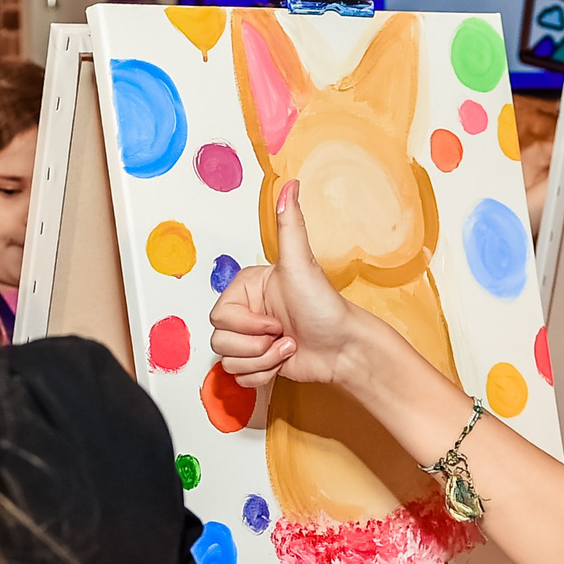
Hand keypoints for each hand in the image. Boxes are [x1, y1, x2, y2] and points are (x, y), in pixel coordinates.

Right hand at [208, 183, 365, 388]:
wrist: (344, 349)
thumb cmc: (325, 308)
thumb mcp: (302, 264)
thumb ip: (290, 224)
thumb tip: (289, 185)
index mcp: (247, 289)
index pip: (219, 316)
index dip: (246, 325)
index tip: (275, 320)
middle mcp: (246, 312)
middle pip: (220, 340)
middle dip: (256, 345)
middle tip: (284, 334)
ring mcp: (251, 338)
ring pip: (228, 361)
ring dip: (263, 361)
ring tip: (288, 347)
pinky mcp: (258, 362)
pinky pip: (239, 378)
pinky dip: (263, 376)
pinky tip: (285, 361)